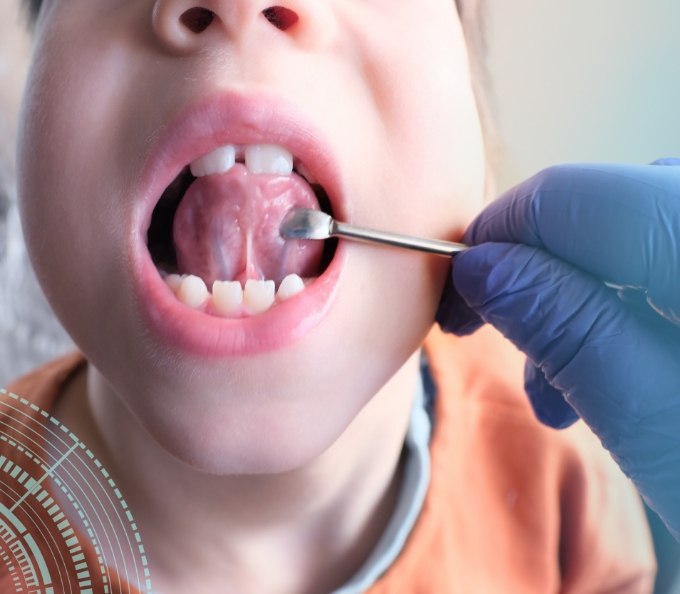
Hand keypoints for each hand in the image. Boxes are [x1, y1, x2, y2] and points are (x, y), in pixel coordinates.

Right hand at [437, 161, 679, 538]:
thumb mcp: (666, 435)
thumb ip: (570, 337)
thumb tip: (481, 269)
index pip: (578, 198)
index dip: (500, 234)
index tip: (462, 289)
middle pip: (612, 205)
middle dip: (543, 274)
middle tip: (515, 351)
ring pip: (644, 224)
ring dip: (587, 296)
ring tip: (571, 388)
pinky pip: (676, 248)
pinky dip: (635, 296)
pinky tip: (628, 358)